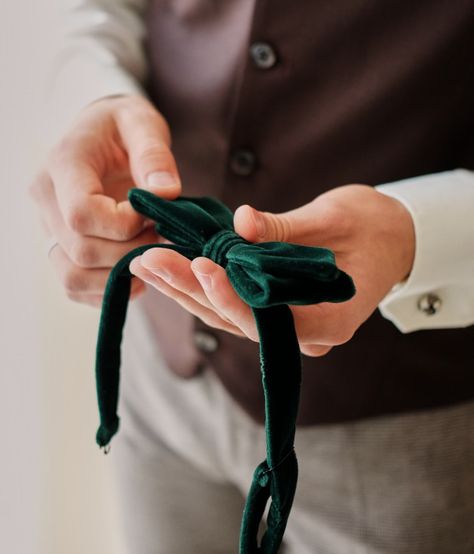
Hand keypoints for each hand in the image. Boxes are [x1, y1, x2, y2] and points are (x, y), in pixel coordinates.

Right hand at [29, 94, 180, 306]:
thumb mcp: (143, 124)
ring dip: (119, 276)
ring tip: (151, 257)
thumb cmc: (124, 126)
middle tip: (165, 237)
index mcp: (63, 163)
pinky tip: (137, 272)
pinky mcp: (59, 246)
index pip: (81, 213)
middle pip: (81, 249)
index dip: (124, 225)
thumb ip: (154, 155)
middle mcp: (46, 198)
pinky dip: (108, 288)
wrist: (104, 133)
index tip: (155, 216)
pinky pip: (75, 284)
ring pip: (73, 274)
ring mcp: (49, 226)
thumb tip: (167, 193)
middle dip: (131, 251)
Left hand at [129, 184, 414, 354]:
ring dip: (187, 288)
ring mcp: (289, 325)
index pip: (269, 319)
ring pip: (229, 315)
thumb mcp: (335, 219)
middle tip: (151, 259)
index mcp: (328, 321)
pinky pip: (234, 303)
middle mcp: (304, 334)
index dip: (231, 297)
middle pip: (238, 320)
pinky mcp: (276, 310)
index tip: (201, 267)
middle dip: (192, 289)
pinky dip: (204, 284)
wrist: (395, 237)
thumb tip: (241, 222)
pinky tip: (173, 266)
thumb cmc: (375, 227)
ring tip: (148, 261)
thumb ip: (286, 228)